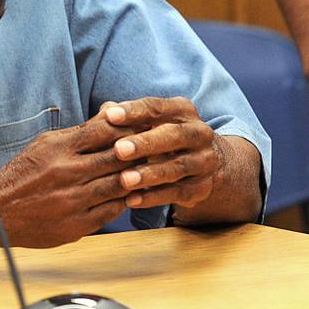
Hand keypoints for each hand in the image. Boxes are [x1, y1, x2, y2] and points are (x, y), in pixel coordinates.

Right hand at [0, 108, 137, 247]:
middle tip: (155, 148)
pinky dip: (124, 200)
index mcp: (59, 148)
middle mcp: (67, 173)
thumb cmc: (24, 173)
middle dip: (138, 151)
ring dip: (137, 178)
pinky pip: (111, 211)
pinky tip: (131, 194)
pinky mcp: (76, 225)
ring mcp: (73, 201)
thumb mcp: (47, 143)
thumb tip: (112, 111)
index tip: (141, 127)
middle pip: (117, 157)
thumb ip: (80, 130)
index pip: (104, 130)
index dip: (128, 127)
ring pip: (118, 185)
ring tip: (149, 171)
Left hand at [102, 97, 221, 211]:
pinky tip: (131, 200)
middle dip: (145, 143)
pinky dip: (154, 197)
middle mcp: (198, 133)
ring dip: (149, 174)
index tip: (110, 116)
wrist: (200, 162)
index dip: (133, 111)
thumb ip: (127, 117)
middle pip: (173, 135)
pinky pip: (178, 193)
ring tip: (124, 180)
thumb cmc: (161, 136)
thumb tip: (104, 112)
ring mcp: (203, 161)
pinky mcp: (202, 187)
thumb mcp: (149, 121)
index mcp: (182, 110)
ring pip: (177, 167)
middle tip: (119, 150)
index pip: (157, 107)